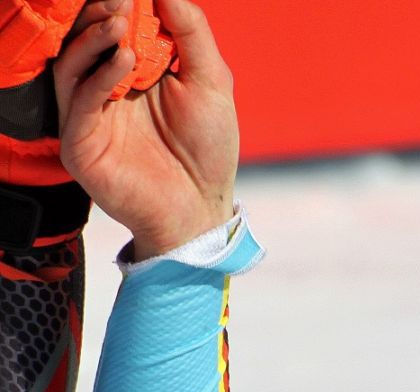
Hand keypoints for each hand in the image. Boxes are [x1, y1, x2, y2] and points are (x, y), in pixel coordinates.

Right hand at [52, 0, 234, 257]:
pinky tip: (125, 59)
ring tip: (119, 20)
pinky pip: (81, 100)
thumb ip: (191, 35)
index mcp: (131, 71)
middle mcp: (103, 88)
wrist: (202, 207)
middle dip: (101, 13)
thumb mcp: (210, 82)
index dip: (121, 5)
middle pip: (86, 39)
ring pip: (73, 64)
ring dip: (94, 38)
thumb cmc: (208, 147)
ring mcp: (88, 115)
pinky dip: (100, 75)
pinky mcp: (80, 142)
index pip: (114, 26)